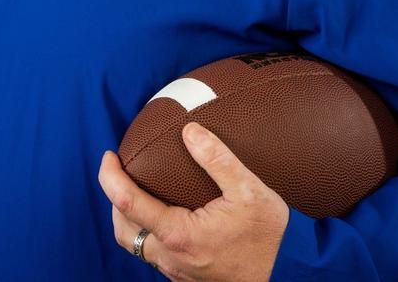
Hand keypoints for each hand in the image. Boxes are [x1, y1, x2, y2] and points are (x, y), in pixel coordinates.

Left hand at [98, 122, 289, 281]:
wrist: (289, 274)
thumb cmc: (270, 237)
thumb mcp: (249, 191)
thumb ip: (218, 159)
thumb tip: (190, 130)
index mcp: (179, 234)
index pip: (127, 204)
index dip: (110, 178)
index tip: (109, 156)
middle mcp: (172, 257)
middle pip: (123, 229)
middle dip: (114, 199)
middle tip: (120, 172)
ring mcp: (177, 271)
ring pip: (136, 245)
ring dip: (129, 218)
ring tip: (137, 190)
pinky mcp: (187, 277)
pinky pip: (154, 254)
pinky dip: (147, 231)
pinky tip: (163, 214)